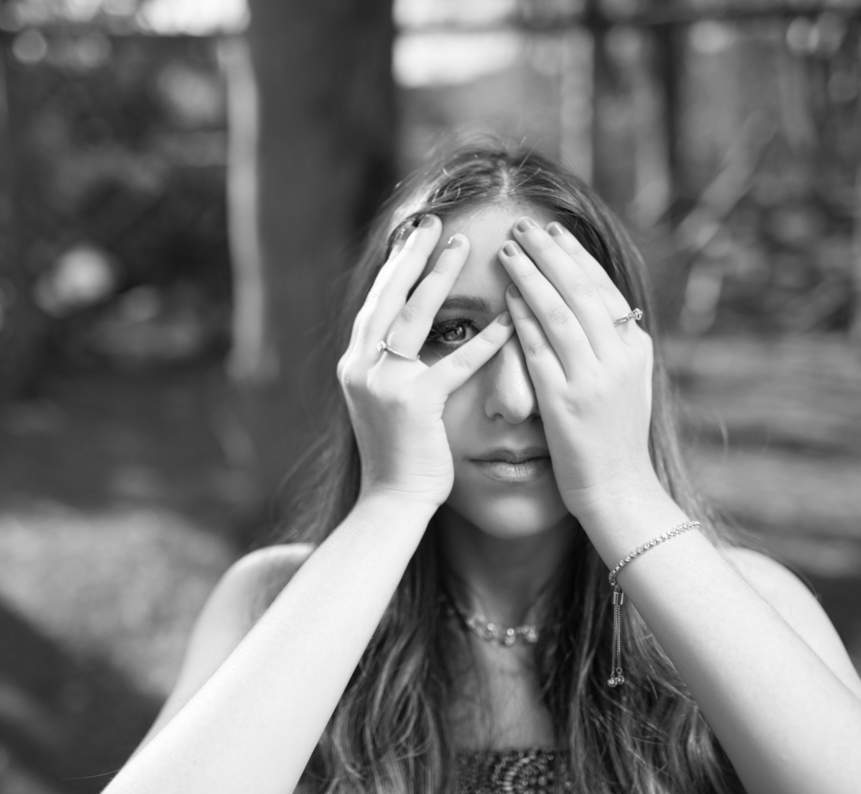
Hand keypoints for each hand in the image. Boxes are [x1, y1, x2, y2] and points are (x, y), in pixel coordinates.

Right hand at [337, 215, 515, 508]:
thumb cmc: (398, 456)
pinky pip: (453, 364)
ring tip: (463, 245)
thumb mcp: (383, 403)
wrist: (391, 504)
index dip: (395, 267)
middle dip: (412, 256)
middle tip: (434, 222)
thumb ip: (390, 367)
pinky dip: (482, 340)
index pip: (376, 303)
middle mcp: (361, 367)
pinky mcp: (413, 405)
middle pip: (388, 297)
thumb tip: (402, 337)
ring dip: (440, 278)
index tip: (413, 235)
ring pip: (413, 317)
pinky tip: (506, 318)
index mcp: (355, 364)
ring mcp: (383, 384)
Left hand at [498, 217, 660, 519]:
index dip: (575, 256)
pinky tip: (504, 297)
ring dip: (530, 275)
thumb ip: (611, 345)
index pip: (602, 288)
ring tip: (507, 249)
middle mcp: (619, 359)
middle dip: (549, 253)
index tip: (553, 230)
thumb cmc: (615, 439)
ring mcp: (593, 380)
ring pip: (558, 313)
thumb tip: (594, 305)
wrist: (620, 491)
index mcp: (636, 349)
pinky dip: (521, 319)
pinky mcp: (566, 403)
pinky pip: (539, 350)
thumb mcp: (626, 383)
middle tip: (523, 225)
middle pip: (580, 290)